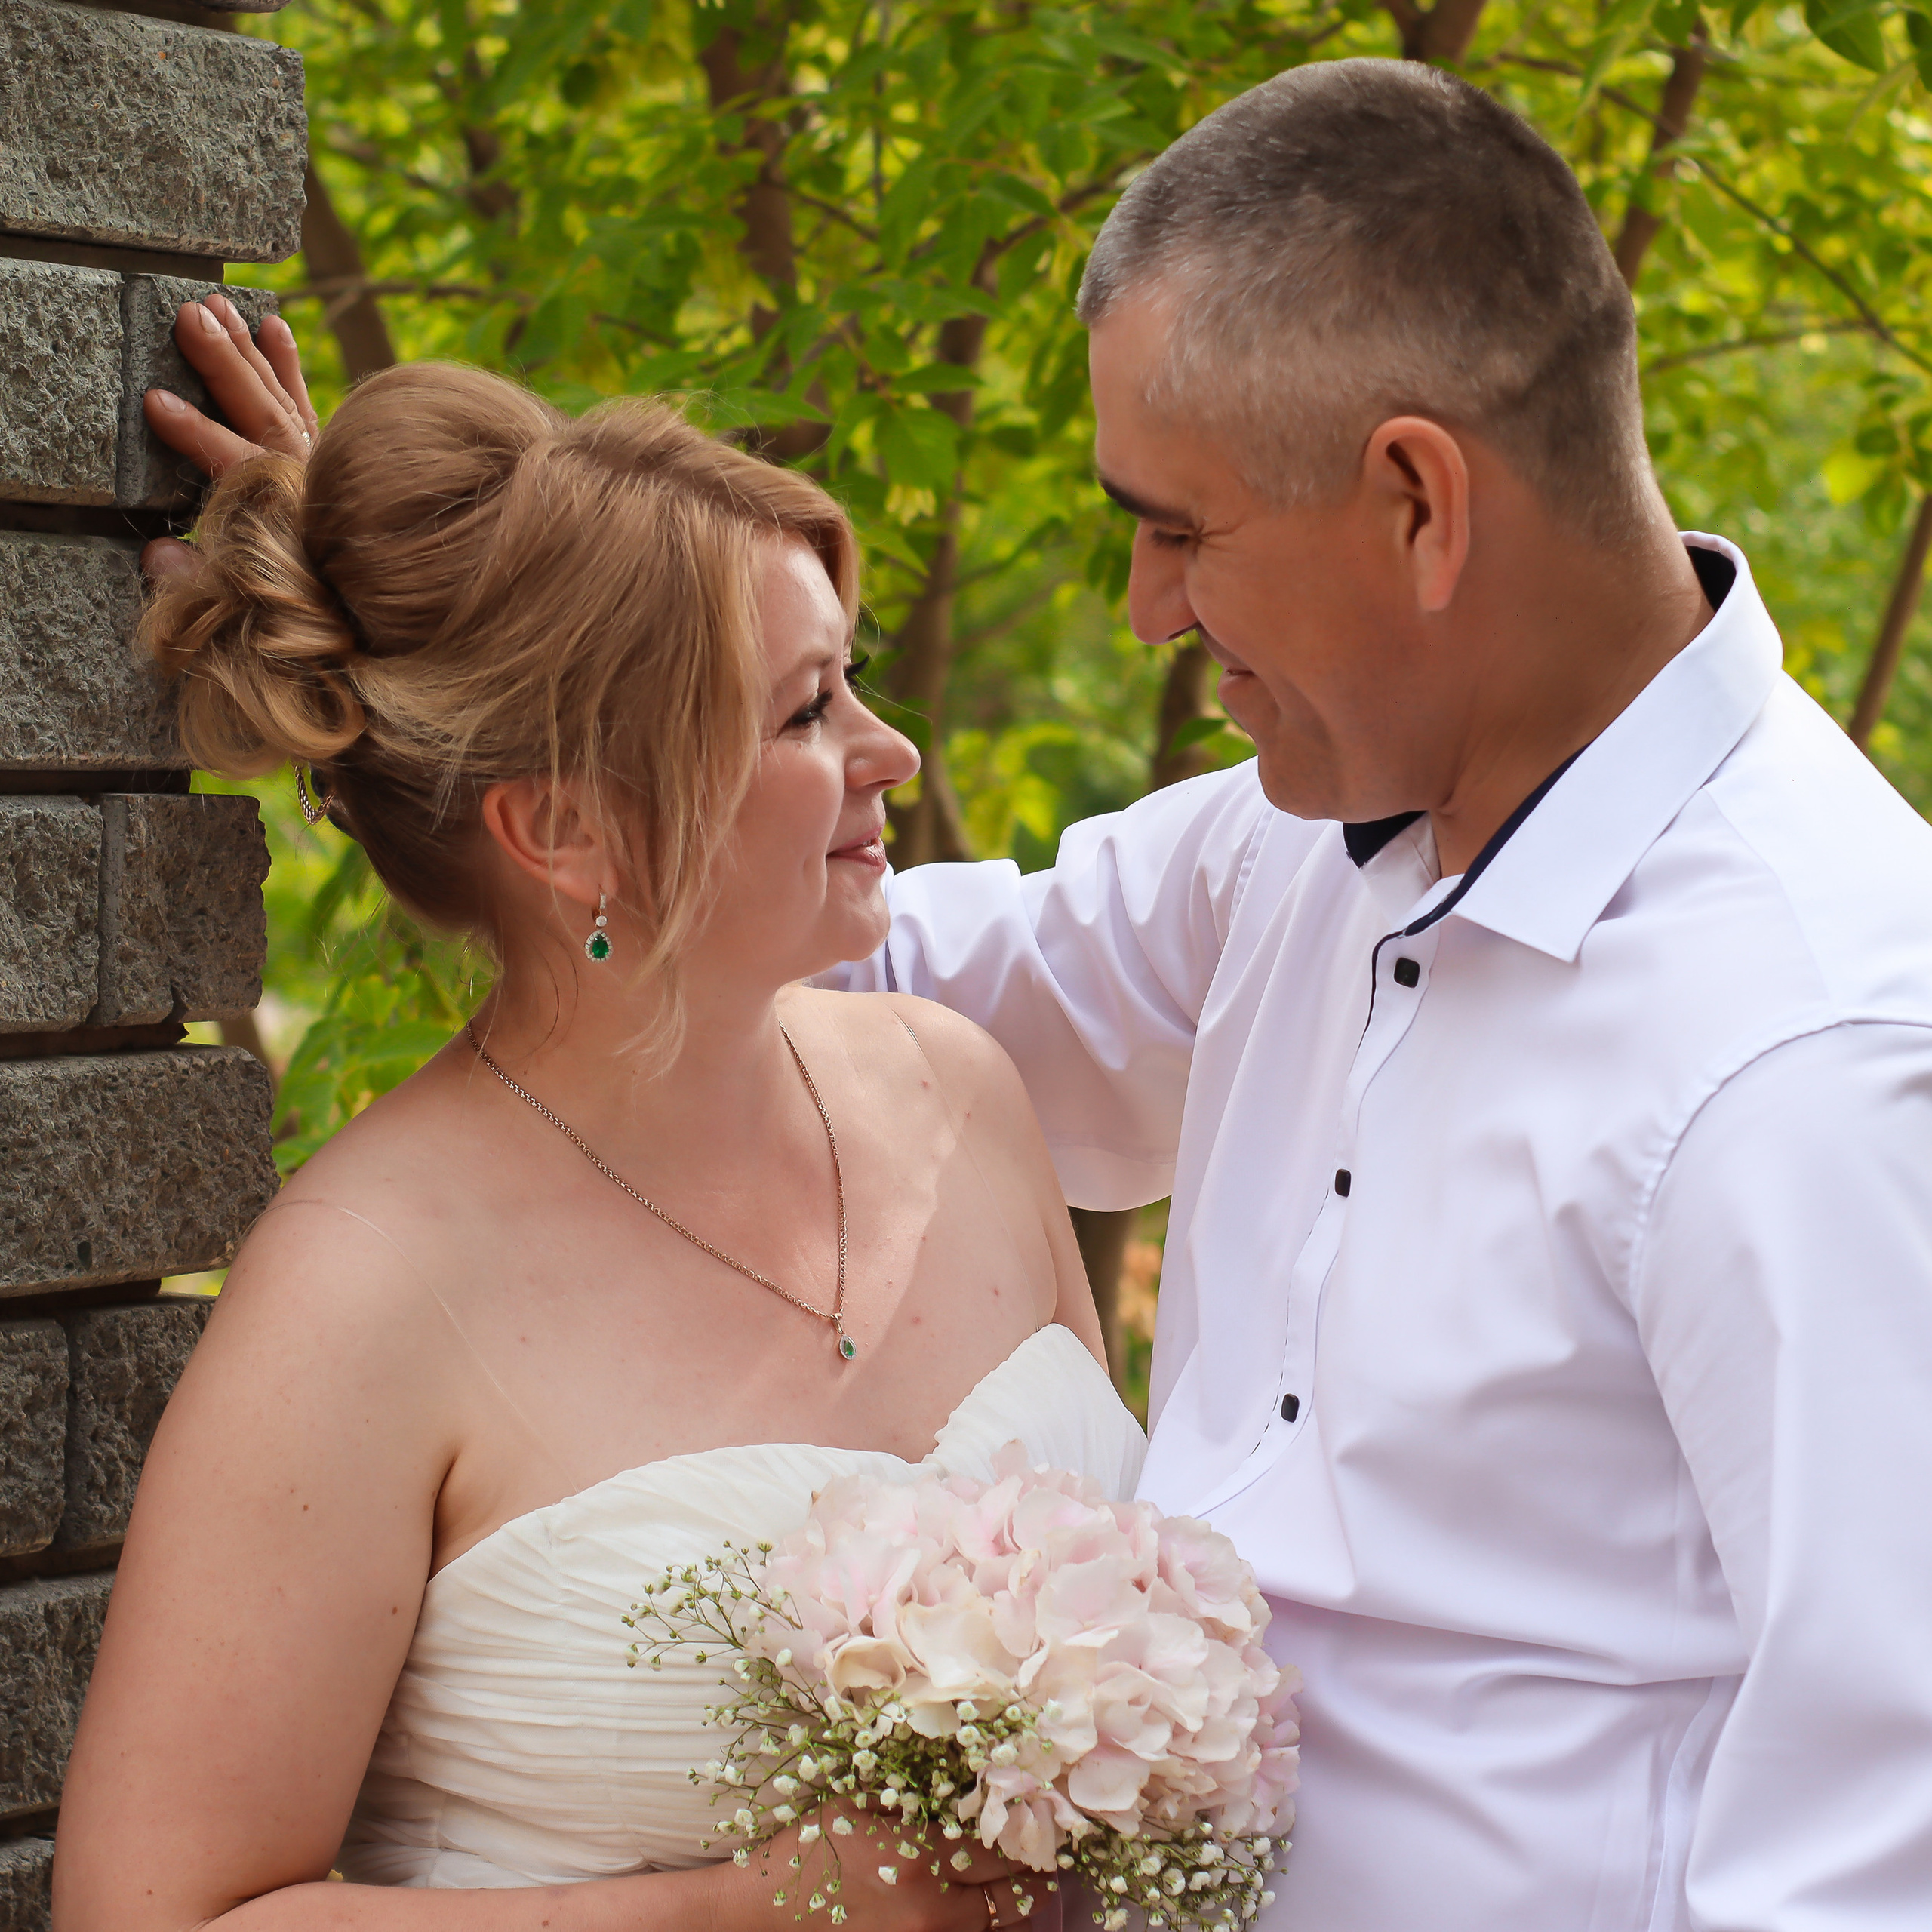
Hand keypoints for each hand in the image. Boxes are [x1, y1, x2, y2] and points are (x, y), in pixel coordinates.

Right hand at [141, 292, 319, 584]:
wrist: (374, 604)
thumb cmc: (310, 598)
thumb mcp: (254, 595)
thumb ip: (206, 574)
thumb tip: (158, 554)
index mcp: (287, 516)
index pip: (239, 466)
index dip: (198, 436)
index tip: (157, 403)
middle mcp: (310, 484)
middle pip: (266, 417)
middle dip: (226, 365)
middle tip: (191, 317)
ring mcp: (323, 466)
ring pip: (284, 401)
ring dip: (248, 352)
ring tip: (216, 306)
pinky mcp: (331, 456)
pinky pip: (308, 407)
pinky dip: (289, 367)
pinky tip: (273, 326)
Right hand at [711, 1808, 1060, 1930]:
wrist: (766, 1914)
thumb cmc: (813, 1847)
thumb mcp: (864, 1803)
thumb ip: (918, 1795)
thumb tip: (975, 1773)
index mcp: (920, 1855)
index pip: (1001, 1844)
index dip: (1026, 1828)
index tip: (1038, 1811)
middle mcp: (933, 1905)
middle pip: (1015, 1892)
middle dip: (1034, 1868)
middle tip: (1043, 1846)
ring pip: (999, 1924)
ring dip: (1015, 1900)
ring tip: (1025, 1876)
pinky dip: (984, 1923)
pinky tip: (982, 1902)